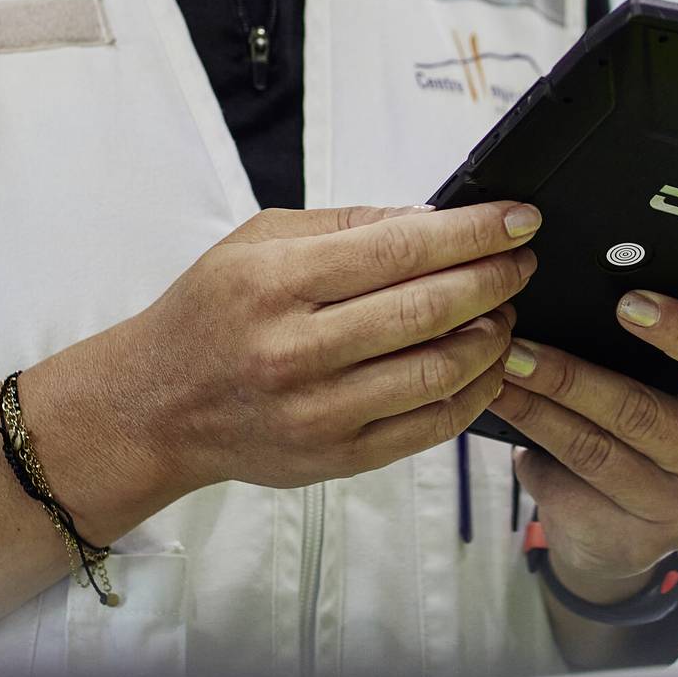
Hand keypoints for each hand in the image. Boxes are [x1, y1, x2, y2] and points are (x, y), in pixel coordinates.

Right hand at [124, 201, 540, 494]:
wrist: (155, 405)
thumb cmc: (210, 315)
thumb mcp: (258, 242)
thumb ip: (348, 226)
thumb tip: (434, 219)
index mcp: (276, 283)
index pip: (399, 250)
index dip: (472, 233)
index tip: (517, 221)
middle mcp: (296, 349)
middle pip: (428, 310)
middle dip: (495, 279)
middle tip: (522, 262)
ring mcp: (319, 411)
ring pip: (439, 371)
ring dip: (492, 338)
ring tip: (504, 312)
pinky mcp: (338, 457)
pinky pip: (431, 425)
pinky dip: (475, 391)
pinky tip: (487, 365)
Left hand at [493, 290, 677, 599]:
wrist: (636, 532)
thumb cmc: (669, 432)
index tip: (627, 301)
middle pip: (640, 412)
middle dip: (569, 375)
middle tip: (516, 344)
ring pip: (594, 451)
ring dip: (537, 409)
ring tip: (496, 375)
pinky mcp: (632, 541)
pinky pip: (570, 486)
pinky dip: (532, 451)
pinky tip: (503, 422)